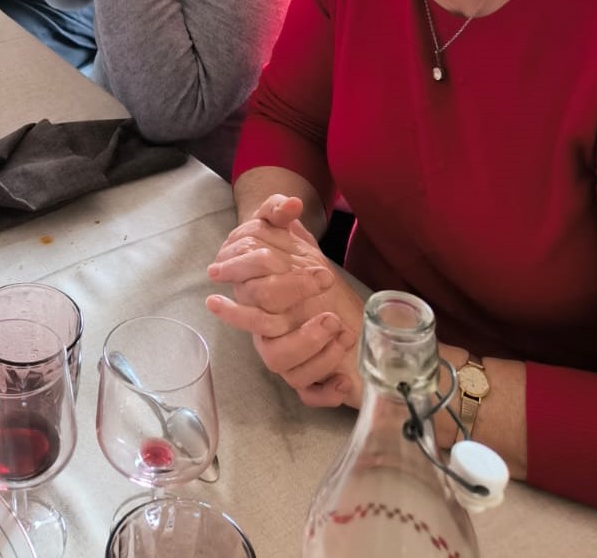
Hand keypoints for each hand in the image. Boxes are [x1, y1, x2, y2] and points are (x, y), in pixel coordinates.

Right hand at [206, 194, 363, 406]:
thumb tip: (292, 202)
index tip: (320, 277)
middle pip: (268, 343)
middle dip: (303, 331)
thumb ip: (278, 211)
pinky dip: (324, 393)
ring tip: (341, 331)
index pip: (252, 302)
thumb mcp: (283, 230)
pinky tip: (344, 379)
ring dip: (315, 354)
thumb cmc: (290, 258)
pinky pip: (307, 395)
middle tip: (332, 313)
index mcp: (256, 297)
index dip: (282, 291)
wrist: (309, 286)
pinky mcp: (308, 376)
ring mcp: (285, 353)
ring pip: (284, 368)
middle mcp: (266, 329)